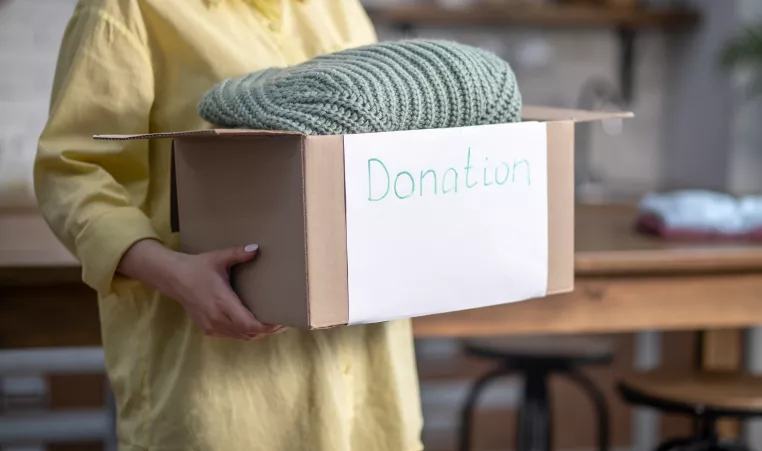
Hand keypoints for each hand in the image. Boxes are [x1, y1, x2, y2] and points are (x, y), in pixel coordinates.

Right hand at [119, 240, 281, 339]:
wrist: (173, 277)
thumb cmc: (197, 267)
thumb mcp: (218, 258)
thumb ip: (238, 254)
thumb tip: (257, 249)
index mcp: (222, 303)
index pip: (249, 324)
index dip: (267, 327)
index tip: (281, 322)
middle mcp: (217, 319)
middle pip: (248, 333)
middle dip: (268, 330)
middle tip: (284, 321)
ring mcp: (211, 326)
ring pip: (241, 337)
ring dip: (257, 333)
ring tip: (273, 324)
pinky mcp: (208, 328)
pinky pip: (231, 336)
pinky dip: (245, 333)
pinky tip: (255, 325)